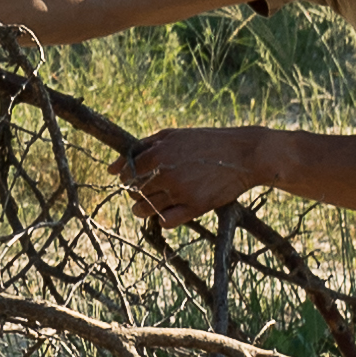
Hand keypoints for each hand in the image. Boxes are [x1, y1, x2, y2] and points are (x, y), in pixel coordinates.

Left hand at [116, 124, 271, 227]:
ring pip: (145, 211)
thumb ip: (141, 147)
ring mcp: (181, 192)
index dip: (127, 177)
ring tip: (158, 199)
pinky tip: (172, 209)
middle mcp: (167, 174)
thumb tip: (112, 168)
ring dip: (146, 208)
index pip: (126, 174)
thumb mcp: (173, 135)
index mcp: (158, 154)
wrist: (244, 154)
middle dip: (137, 192)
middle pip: (134, 193)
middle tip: (153, 186)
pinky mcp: (196, 207)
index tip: (136, 177)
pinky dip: (164, 218)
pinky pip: (166, 222)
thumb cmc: (205, 141)